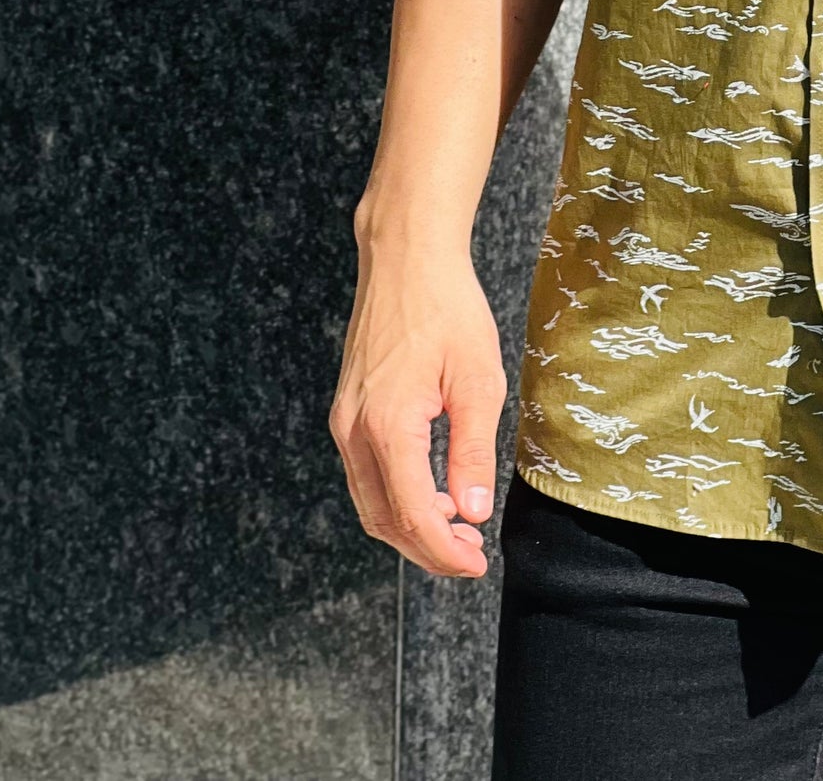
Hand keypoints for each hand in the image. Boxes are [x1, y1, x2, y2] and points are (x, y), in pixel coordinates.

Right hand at [330, 243, 506, 576]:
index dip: (444, 551)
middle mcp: (354, 430)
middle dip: (426, 549)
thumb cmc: (448, 308)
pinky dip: (395, 498)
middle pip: (383, 520)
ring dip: (409, 528)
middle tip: (470, 556)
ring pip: (370, 502)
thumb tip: (472, 511)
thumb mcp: (478, 378)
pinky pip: (365, 475)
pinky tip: (431, 492)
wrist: (407, 259)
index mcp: (388, 425)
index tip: (476, 563)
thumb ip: (473, 449)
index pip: (411, 514)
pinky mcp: (347, 411)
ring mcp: (345, 421)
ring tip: (456, 530)